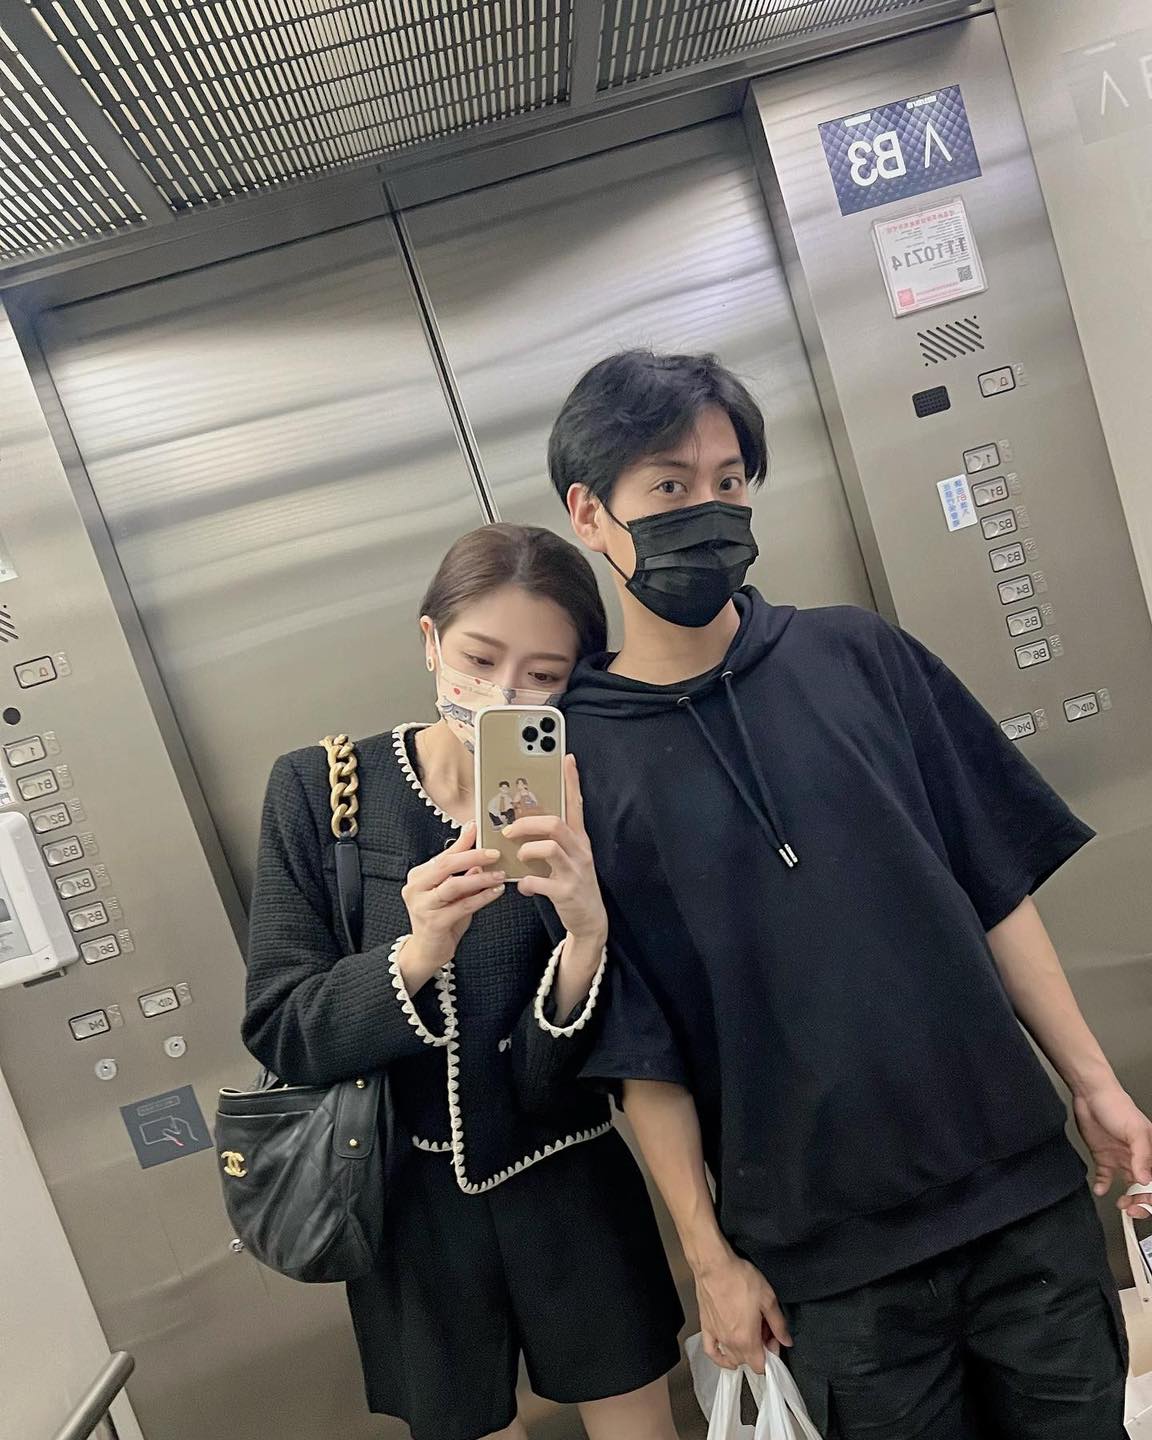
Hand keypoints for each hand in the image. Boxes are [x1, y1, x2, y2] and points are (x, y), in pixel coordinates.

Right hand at [400, 823, 503, 979]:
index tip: (478, 828)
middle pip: (446, 865)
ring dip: (480, 878)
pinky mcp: (434, 923)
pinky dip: (482, 897)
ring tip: (499, 874)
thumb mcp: (452, 892)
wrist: (428, 951)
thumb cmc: (441, 919)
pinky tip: (496, 892)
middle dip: (473, 856)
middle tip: (494, 853)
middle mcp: (415, 888)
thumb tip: (479, 856)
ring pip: (454, 885)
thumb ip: (462, 873)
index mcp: (418, 876)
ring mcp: (422, 906)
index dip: (462, 842)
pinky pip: (462, 906)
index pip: (444, 855)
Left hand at [503, 756, 606, 943]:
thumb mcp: (568, 858)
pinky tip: (524, 886)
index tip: (566, 759)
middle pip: (555, 824)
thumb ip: (552, 841)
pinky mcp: (566, 893)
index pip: (576, 805)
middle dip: (528, 823)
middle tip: (509, 829)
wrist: (590, 920)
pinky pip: (539, 881)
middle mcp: (579, 852)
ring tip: (518, 857)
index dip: (571, 782)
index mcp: (579, 840)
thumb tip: (522, 825)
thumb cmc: (573, 884)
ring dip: (526, 850)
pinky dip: (526, 883)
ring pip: (549, 848)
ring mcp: (574, 872)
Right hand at [694, 1247, 790, 1373]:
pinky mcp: (706, 1328)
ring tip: (749, 1332)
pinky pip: (712, 1352)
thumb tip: (786, 1341)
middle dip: (759, 1350)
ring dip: (743, 1352)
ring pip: (732, 1358)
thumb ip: (779, 1324)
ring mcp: (717, 1337)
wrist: (714, 1266)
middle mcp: (731, 1343)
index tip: (774, 1338)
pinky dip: (720, 1358)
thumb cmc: (740, 1279)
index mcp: (747, 1339)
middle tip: (764, 1328)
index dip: (771, 1355)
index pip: (761, 1366)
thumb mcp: (768, 1299)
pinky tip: (727, 1354)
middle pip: (748, 1362)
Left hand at [1073, 1082, 1151, 1210]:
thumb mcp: (1136, 1131)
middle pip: (1145, 1189)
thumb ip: (1142, 1156)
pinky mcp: (1103, 1158)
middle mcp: (1138, 1159)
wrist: (1089, 1095)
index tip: (1145, 1204)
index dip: (1151, 1195)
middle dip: (1141, 1202)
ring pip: (1128, 1187)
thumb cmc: (1116, 1106)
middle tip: (1132, 1209)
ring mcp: (1121, 1159)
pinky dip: (1103, 1187)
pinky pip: (1105, 1179)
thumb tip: (1146, 1180)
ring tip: (1120, 1204)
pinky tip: (1101, 1189)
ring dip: (1126, 1199)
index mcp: (1151, 1153)